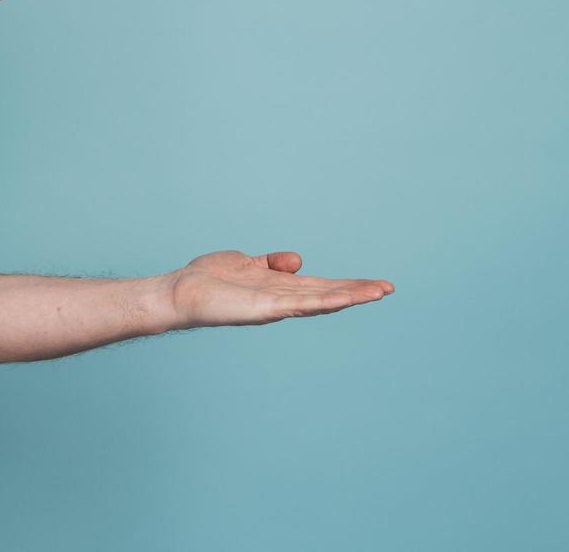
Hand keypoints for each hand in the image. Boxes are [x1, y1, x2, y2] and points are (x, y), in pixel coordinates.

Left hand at [165, 250, 392, 328]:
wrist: (180, 293)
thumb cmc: (210, 280)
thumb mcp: (247, 263)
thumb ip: (272, 262)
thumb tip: (298, 260)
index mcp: (279, 288)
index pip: (321, 286)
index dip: (347, 285)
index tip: (375, 283)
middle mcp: (281, 300)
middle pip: (327, 294)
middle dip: (357, 292)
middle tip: (388, 288)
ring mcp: (274, 306)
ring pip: (319, 300)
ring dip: (349, 296)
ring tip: (378, 292)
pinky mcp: (264, 308)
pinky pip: (298, 304)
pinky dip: (322, 300)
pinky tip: (342, 297)